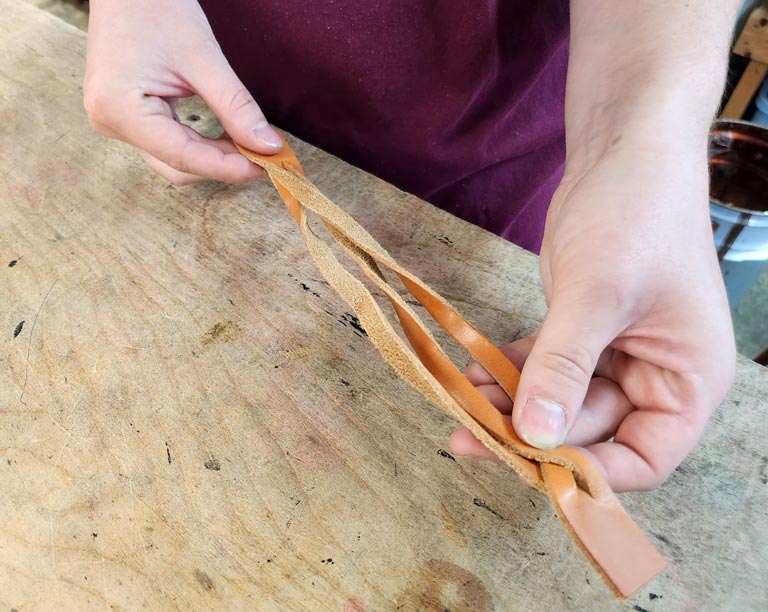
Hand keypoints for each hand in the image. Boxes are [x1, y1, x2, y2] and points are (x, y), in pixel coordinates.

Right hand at [83, 0, 280, 184]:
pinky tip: (229, 139)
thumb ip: (236, 106)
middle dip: (223, 166)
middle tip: (266, 158)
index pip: (183, 157)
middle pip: (177, 167)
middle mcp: (111, 123)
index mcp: (119, 109)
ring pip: (174, 161)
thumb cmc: (155, 8)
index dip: (229, 168)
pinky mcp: (127, 118)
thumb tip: (268, 146)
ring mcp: (116, 122)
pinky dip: (201, 146)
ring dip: (215, 159)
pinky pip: (169, 145)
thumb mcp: (203, 58)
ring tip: (251, 147)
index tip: (268, 167)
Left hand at [449, 142, 735, 491]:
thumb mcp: (597, 296)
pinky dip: (510, 371)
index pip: (645, 458)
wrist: (623, 153)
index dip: (593, 473)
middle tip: (471, 436)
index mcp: (687, 380)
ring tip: (459, 407)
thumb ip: (564, 368)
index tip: (533, 469)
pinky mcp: (581, 331)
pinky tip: (471, 377)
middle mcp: (656, 375)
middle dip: (534, 434)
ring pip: (560, 400)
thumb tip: (536, 435)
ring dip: (512, 405)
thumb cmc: (636, 216)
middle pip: (592, 431)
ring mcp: (616, 353)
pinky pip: (543, 366)